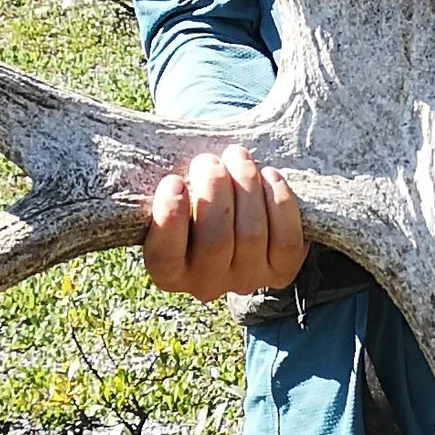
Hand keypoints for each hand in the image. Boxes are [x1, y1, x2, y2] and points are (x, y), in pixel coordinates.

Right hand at [143, 144, 306, 301]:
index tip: (174, 180)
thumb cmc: (194, 195)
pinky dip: (279, 202)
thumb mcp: (176, 194)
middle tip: (209, 160)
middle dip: (214, 190)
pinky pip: (285, 239)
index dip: (169, 220)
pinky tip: (269, 176)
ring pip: (251, 234)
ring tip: (237, 156)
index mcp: (169, 271)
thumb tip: (149, 150)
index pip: (164, 257)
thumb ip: (165, 185)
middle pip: (215, 241)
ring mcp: (246, 279)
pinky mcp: (281, 271)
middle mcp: (206, 284)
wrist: (236, 212)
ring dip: (246, 186)